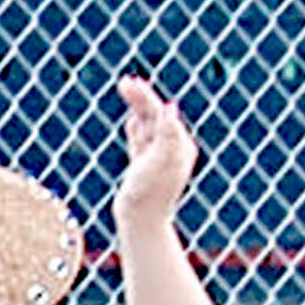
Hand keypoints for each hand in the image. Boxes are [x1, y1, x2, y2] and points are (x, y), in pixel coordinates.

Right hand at [115, 72, 200, 248]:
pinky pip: (142, 144)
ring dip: (137, 110)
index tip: (129, 83)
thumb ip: (167, 134)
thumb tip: (170, 108)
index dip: (145, 98)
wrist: (140, 222)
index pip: (162, 115)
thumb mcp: (159, 161)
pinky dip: (136, 132)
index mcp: (180, 148)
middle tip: (124, 83)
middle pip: (155, 119)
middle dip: (140, 100)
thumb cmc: (150, 193)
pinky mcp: (146, 169)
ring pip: (147, 129)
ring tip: (127, 90)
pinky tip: (132, 123)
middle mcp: (173, 152)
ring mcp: (159, 161)